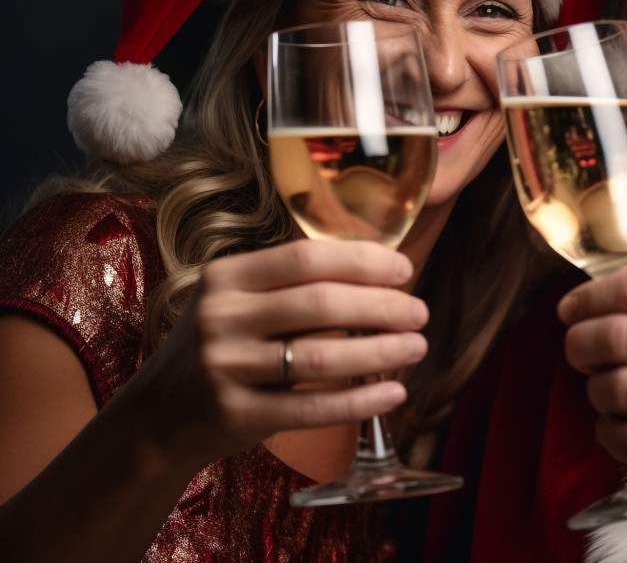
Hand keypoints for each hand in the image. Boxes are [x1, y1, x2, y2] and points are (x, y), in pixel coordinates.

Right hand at [131, 238, 427, 469]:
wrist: (160, 414)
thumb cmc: (225, 345)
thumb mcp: (241, 300)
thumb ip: (295, 282)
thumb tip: (383, 269)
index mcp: (227, 276)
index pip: (307, 257)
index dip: (363, 261)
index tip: (405, 270)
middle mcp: (221, 316)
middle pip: (320, 304)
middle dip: (382, 306)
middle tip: (420, 312)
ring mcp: (224, 367)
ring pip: (320, 357)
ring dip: (380, 352)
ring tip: (416, 347)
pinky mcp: (236, 414)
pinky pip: (311, 408)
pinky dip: (360, 402)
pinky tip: (393, 393)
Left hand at [558, 265, 626, 529]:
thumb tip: (622, 304)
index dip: (590, 297)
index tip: (573, 308)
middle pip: (617, 335)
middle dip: (580, 344)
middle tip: (577, 349)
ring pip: (617, 389)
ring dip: (595, 393)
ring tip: (602, 392)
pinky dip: (612, 435)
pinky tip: (617, 430)